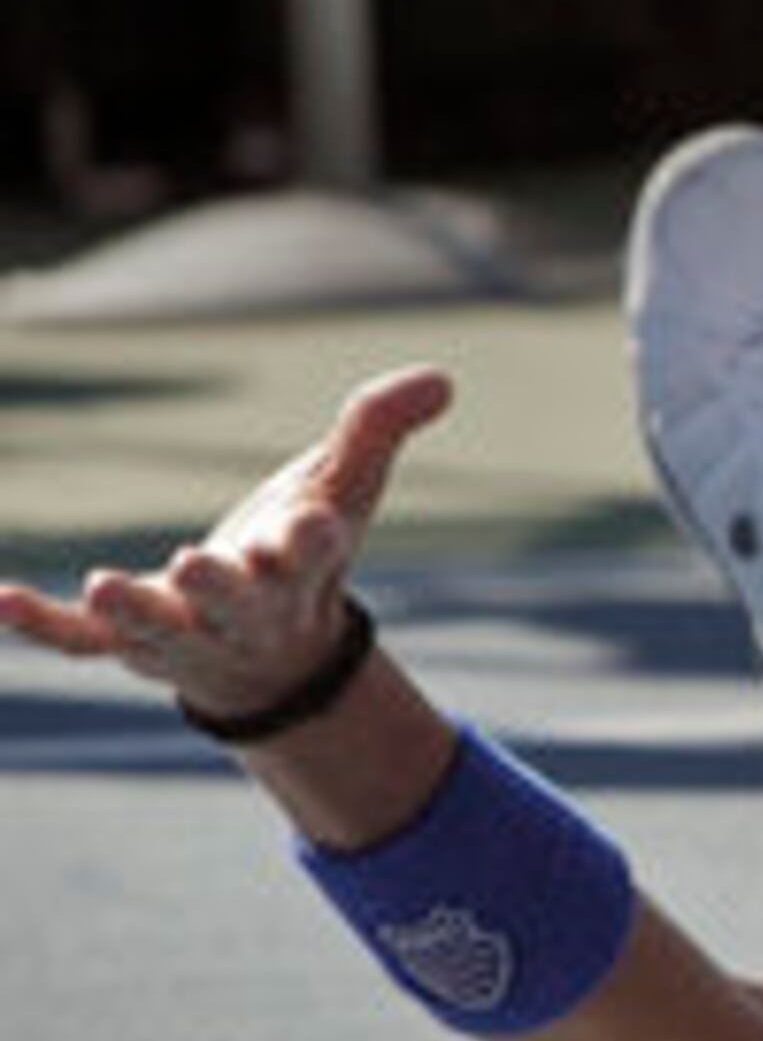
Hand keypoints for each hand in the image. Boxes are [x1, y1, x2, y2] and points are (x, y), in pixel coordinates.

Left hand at [0, 367, 452, 720]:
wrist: (272, 663)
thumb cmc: (302, 558)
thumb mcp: (343, 491)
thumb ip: (379, 431)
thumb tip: (441, 377)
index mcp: (303, 568)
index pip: (314, 554)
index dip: (310, 541)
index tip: (309, 526)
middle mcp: (247, 609)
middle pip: (238, 602)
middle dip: (222, 588)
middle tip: (202, 566)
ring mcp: (185, 632)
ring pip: (160, 629)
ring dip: (134, 611)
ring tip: (104, 585)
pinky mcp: (130, 644)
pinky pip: (83, 642)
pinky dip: (45, 627)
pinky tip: (1, 600)